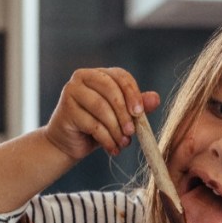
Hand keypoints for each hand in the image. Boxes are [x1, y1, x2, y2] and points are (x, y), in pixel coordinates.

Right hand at [44, 67, 160, 159]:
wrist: (68, 143)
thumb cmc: (97, 127)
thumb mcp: (120, 117)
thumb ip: (137, 107)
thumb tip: (156, 98)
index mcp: (99, 74)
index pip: (120, 76)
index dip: (133, 93)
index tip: (140, 113)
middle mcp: (82, 77)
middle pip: (110, 90)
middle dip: (124, 113)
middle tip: (132, 132)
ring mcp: (71, 92)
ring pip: (101, 108)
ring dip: (116, 129)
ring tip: (123, 143)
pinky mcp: (66, 110)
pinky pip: (92, 124)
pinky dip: (106, 139)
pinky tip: (112, 148)